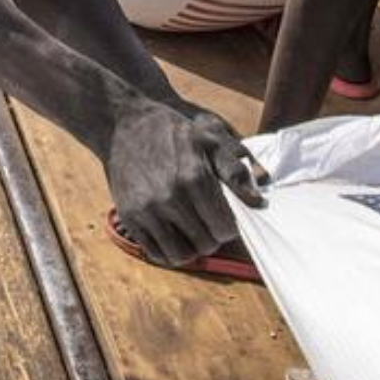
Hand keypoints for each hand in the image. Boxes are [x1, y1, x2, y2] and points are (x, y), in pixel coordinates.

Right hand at [103, 100, 265, 266]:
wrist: (122, 123)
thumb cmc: (170, 131)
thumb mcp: (208, 139)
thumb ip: (234, 170)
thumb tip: (257, 201)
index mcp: (194, 178)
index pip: (225, 228)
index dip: (230, 226)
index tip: (224, 217)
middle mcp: (170, 198)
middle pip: (207, 244)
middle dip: (212, 236)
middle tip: (208, 222)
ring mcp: (147, 210)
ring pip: (182, 256)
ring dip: (191, 248)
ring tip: (191, 231)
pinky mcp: (129, 217)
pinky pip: (156, 253)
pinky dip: (169, 251)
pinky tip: (172, 234)